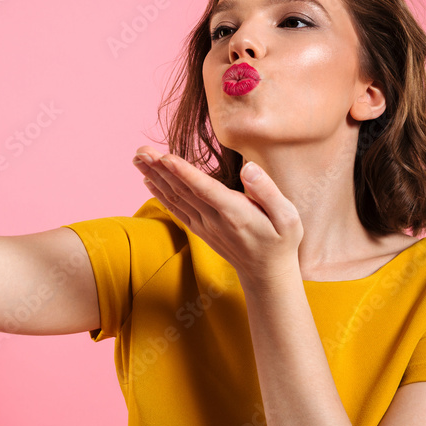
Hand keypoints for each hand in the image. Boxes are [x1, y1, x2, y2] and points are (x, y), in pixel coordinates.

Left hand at [131, 145, 303, 291]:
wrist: (266, 274)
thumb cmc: (280, 240)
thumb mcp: (288, 217)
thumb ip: (268, 191)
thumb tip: (249, 168)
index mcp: (236, 213)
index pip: (206, 190)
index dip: (184, 173)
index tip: (165, 158)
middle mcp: (215, 219)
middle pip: (183, 190)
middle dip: (160, 169)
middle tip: (140, 151)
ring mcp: (204, 225)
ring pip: (175, 197)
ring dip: (155, 177)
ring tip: (138, 158)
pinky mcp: (199, 228)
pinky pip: (176, 208)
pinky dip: (160, 193)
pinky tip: (148, 179)